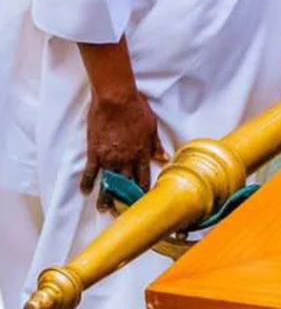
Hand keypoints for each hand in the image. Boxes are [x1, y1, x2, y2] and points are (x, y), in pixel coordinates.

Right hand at [81, 91, 167, 210]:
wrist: (116, 99)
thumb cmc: (136, 109)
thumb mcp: (151, 126)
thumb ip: (156, 145)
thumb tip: (164, 158)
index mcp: (141, 153)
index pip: (143, 178)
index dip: (142, 192)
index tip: (142, 202)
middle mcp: (126, 159)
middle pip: (126, 185)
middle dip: (124, 199)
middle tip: (121, 212)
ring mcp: (109, 157)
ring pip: (108, 182)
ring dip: (106, 197)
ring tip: (103, 208)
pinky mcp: (94, 152)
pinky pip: (90, 172)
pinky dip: (87, 182)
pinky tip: (85, 191)